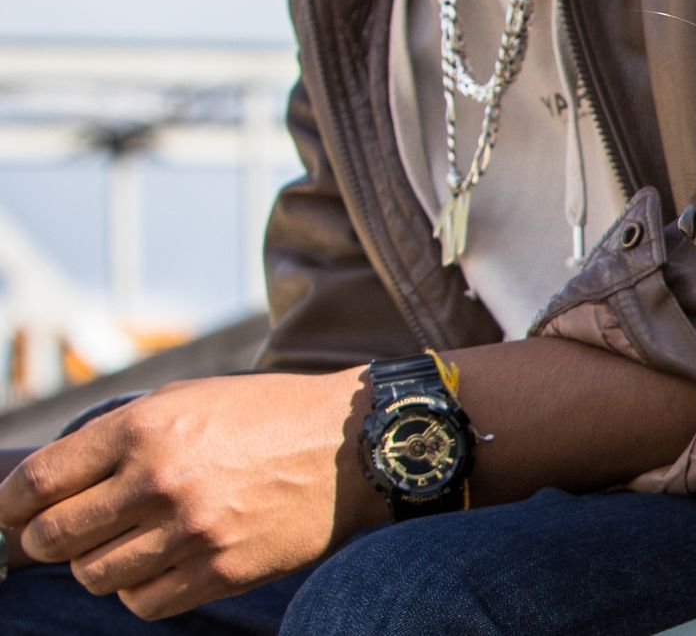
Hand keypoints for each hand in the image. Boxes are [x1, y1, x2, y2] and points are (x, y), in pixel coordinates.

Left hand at [0, 370, 378, 617]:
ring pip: (93, 575)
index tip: (13, 514)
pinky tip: (164, 562)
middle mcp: (161, 479)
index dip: (10, 506)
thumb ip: (117, 439)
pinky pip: (143, 602)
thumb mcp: (187, 401)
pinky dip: (141, 589)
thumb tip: (44, 488)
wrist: (353, 444)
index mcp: (144, 429)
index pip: (34, 483)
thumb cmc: (264, 416)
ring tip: (131, 542)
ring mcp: (192, 529)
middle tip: (67, 534)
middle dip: (48, 540)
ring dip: (100, 564)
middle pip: (52, 538)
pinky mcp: (222, 569)